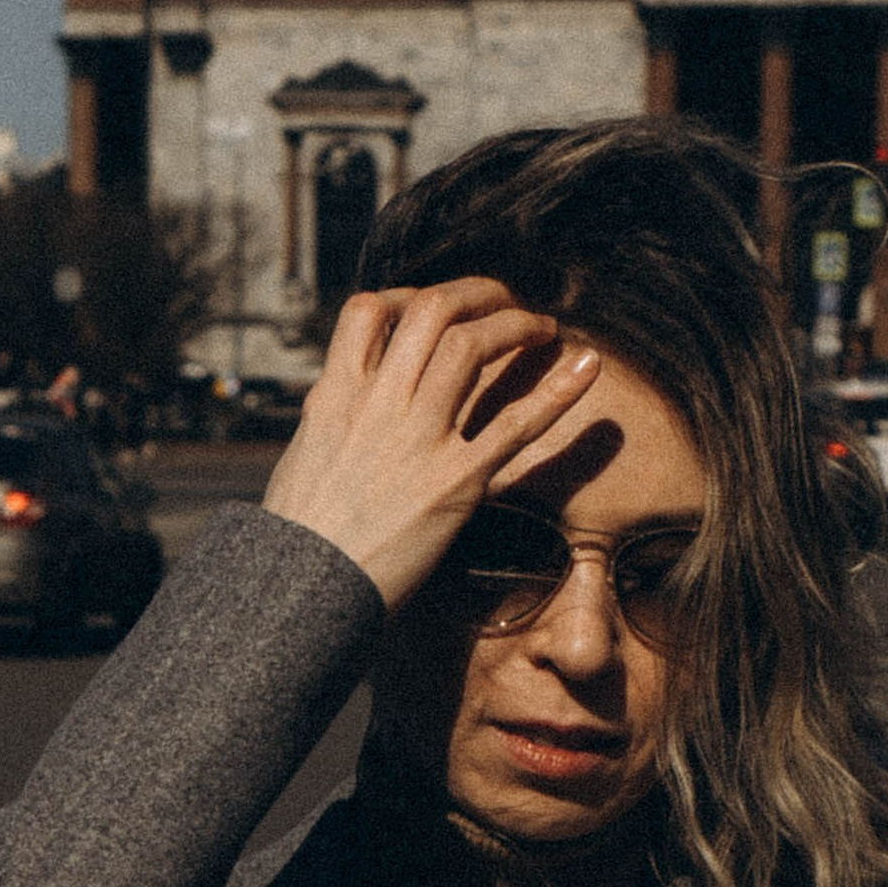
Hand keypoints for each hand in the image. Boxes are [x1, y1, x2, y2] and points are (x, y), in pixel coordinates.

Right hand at [261, 280, 601, 610]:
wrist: (301, 593)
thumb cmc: (302, 536)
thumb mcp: (305, 454)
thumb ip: (336, 415)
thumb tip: (351, 391)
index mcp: (335, 396)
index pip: (369, 310)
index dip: (409, 295)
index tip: (434, 307)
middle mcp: (376, 406)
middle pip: (432, 311)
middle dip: (476, 293)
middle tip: (503, 301)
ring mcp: (417, 441)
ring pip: (471, 346)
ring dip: (515, 324)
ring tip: (540, 327)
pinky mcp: (454, 484)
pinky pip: (515, 426)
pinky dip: (556, 391)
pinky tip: (586, 366)